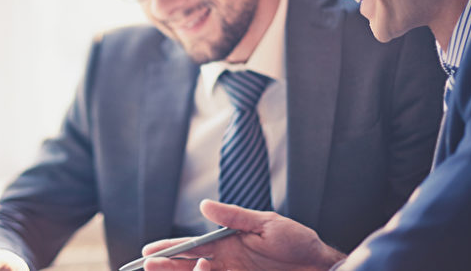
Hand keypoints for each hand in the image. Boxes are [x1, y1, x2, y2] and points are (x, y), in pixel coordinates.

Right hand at [141, 200, 344, 270]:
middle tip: (149, 267)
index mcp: (226, 244)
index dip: (169, 250)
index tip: (149, 253)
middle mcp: (225, 262)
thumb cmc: (296, 241)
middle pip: (187, 266)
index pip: (191, 246)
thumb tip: (204, 205)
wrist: (321, 266)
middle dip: (167, 267)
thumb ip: (234, 216)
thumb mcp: (266, 223)